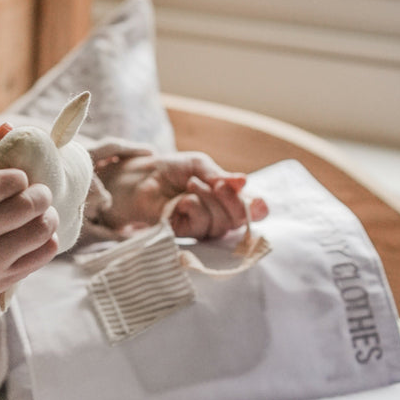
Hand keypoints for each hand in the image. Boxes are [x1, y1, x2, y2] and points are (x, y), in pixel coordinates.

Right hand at [0, 125, 59, 321]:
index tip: (20, 177)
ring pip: (39, 231)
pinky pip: (43, 255)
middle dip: (41, 194)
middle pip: (24, 207)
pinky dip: (49, 239)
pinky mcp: (3, 280)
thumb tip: (10, 127)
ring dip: (49, 216)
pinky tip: (37, 233)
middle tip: (39, 192)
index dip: (18, 176)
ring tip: (41, 211)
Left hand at [96, 150, 267, 239]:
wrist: (141, 176)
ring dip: (207, 199)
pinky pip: (201, 226)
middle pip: (239, 219)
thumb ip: (220, 175)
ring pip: (220, 223)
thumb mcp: (198, 164)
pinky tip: (182, 200)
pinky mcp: (184, 234)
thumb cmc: (171, 170)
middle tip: (215, 182)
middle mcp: (218, 216)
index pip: (253, 211)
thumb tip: (243, 181)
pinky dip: (194, 208)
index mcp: (226, 198)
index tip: (258, 202)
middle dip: (230, 199)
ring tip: (191, 185)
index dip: (258, 209)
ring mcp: (201, 227)